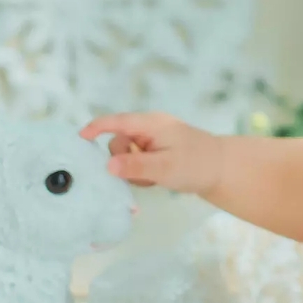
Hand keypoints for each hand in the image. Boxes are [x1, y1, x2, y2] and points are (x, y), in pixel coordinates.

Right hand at [78, 110, 223, 197]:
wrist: (224, 171)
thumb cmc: (196, 164)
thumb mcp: (165, 168)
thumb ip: (136, 166)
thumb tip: (107, 165)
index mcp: (151, 124)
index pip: (117, 121)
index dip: (96, 128)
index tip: (78, 139)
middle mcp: (150, 129)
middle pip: (118, 141)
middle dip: (121, 160)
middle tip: (139, 176)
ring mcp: (154, 141)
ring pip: (126, 155)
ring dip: (133, 170)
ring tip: (153, 180)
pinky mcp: (157, 154)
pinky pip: (137, 162)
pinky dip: (141, 173)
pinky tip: (156, 181)